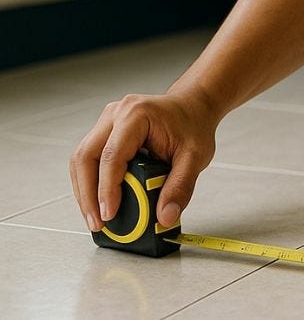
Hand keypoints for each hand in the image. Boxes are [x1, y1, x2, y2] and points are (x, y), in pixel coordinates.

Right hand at [69, 92, 219, 233]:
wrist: (193, 106)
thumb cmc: (193, 125)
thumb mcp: (195, 157)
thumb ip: (181, 187)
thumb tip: (165, 217)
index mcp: (136, 115)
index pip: (112, 155)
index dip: (106, 188)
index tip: (108, 214)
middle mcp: (115, 114)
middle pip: (86, 156)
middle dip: (88, 194)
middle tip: (97, 223)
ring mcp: (107, 121)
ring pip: (81, 159)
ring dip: (85, 191)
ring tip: (96, 218)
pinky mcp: (104, 131)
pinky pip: (89, 159)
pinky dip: (90, 182)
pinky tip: (98, 202)